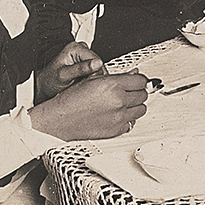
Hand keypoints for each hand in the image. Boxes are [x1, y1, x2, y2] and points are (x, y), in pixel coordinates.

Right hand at [30, 70, 149, 141]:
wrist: (60, 119)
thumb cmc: (72, 100)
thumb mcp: (93, 80)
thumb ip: (117, 76)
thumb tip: (134, 73)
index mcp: (113, 85)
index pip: (142, 81)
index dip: (139, 80)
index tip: (136, 81)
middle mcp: (118, 101)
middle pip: (143, 95)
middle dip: (137, 92)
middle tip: (129, 91)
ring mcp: (118, 117)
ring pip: (141, 110)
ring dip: (135, 106)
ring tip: (124, 103)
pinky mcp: (116, 130)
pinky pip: (131, 123)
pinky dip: (127, 119)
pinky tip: (118, 114)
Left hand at [35, 41, 103, 102]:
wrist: (44, 86)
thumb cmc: (50, 81)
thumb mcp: (64, 75)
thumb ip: (81, 69)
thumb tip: (98, 63)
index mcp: (75, 48)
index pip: (96, 59)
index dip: (95, 72)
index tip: (88, 81)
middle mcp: (80, 49)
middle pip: (98, 63)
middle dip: (94, 75)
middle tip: (83, 83)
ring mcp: (83, 56)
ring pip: (98, 68)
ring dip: (92, 78)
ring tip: (81, 83)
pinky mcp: (85, 63)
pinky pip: (95, 71)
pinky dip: (91, 79)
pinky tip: (83, 82)